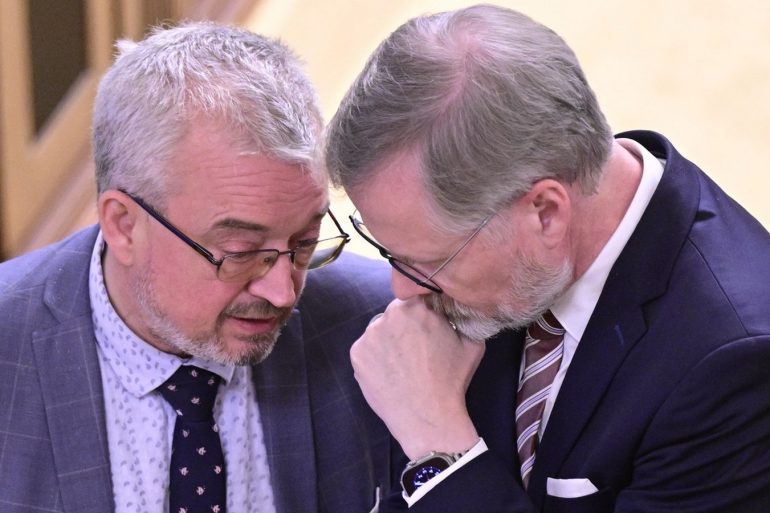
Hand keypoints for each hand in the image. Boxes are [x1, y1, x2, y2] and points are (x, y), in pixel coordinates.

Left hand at [351, 297, 485, 458]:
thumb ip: (460, 317)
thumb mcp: (471, 342)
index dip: (422, 313)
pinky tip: (390, 373)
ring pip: (379, 331)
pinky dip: (375, 358)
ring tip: (402, 364)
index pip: (415, 298)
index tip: (426, 329)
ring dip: (388, 341)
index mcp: (415, 307)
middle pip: (395, 314)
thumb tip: (457, 308)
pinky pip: (366, 349)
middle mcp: (387, 315)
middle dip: (404, 327)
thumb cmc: (452, 379)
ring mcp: (368, 335)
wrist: (428, 417)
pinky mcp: (356, 355)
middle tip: (415, 350)